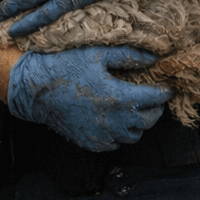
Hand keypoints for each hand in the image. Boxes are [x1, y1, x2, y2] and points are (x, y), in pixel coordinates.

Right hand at [6, 46, 170, 151]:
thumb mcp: (99, 54)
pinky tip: (116, 121)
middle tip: (153, 98)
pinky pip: (115, 144)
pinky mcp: (89, 142)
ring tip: (135, 110)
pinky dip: (120, 135)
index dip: (164, 92)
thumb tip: (155, 58)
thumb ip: (130, 56)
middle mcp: (114, 121)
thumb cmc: (65, 67)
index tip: (166, 87)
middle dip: (155, 109)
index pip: (156, 99)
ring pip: (134, 136)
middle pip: (149, 121)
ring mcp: (101, 134)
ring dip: (139, 124)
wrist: (33, 89)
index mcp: (120, 98)